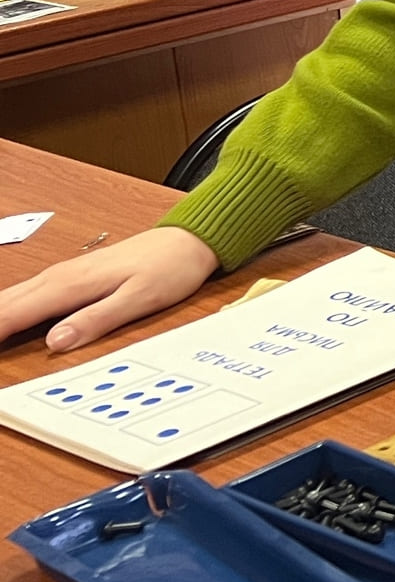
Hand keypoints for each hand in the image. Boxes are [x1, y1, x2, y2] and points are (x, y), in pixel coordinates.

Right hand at [0, 227, 220, 352]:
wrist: (189, 240)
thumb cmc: (170, 269)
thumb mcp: (141, 299)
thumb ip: (97, 319)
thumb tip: (56, 341)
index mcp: (70, 285)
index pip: (12, 314)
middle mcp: (59, 277)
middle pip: (4, 305)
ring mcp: (62, 275)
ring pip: (11, 298)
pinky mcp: (69, 278)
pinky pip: (25, 295)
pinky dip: (6, 309)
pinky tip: (1, 321)